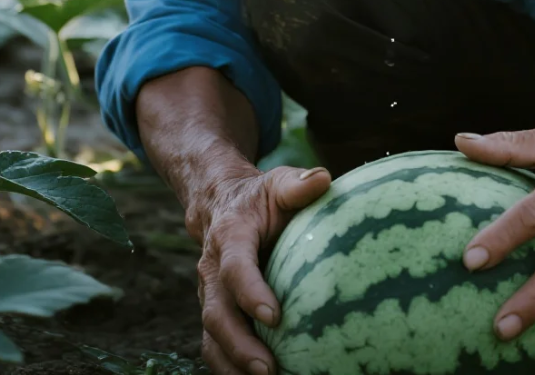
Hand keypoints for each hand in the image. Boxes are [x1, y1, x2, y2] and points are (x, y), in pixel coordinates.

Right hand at [187, 163, 331, 374]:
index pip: (234, 268)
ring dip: (233, 363)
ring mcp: (210, 294)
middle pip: (216, 313)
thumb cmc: (261, 198)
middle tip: (269, 368)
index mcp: (229, 236)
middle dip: (239, 344)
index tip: (275, 315)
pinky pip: (215, 345)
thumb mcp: (277, 183)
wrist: (222, 206)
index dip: (250, 292)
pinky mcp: (215, 311)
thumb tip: (324, 178)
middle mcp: (212, 269)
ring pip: (211, 335)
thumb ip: (297, 184)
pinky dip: (231, 368)